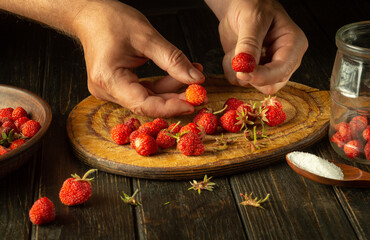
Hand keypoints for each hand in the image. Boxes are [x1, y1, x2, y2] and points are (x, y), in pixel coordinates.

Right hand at [73, 1, 204, 116]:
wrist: (90, 14)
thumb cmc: (111, 20)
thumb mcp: (147, 37)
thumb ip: (173, 60)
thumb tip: (196, 79)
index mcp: (108, 79)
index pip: (143, 104)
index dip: (169, 107)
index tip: (192, 104)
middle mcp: (106, 90)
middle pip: (146, 103)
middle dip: (175, 98)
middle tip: (199, 93)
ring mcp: (110, 90)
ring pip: (147, 98)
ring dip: (171, 89)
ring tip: (193, 77)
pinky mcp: (116, 86)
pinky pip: (143, 90)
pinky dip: (161, 84)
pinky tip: (178, 75)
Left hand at [207, 0, 307, 93]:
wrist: (239, 5)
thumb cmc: (252, 5)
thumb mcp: (252, 19)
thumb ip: (249, 44)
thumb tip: (245, 67)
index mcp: (293, 45)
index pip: (281, 71)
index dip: (261, 76)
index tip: (242, 73)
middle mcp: (284, 60)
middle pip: (270, 85)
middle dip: (250, 76)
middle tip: (236, 60)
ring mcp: (268, 67)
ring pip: (253, 85)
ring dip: (238, 71)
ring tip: (235, 49)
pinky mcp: (253, 71)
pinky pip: (240, 82)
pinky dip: (231, 71)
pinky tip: (232, 54)